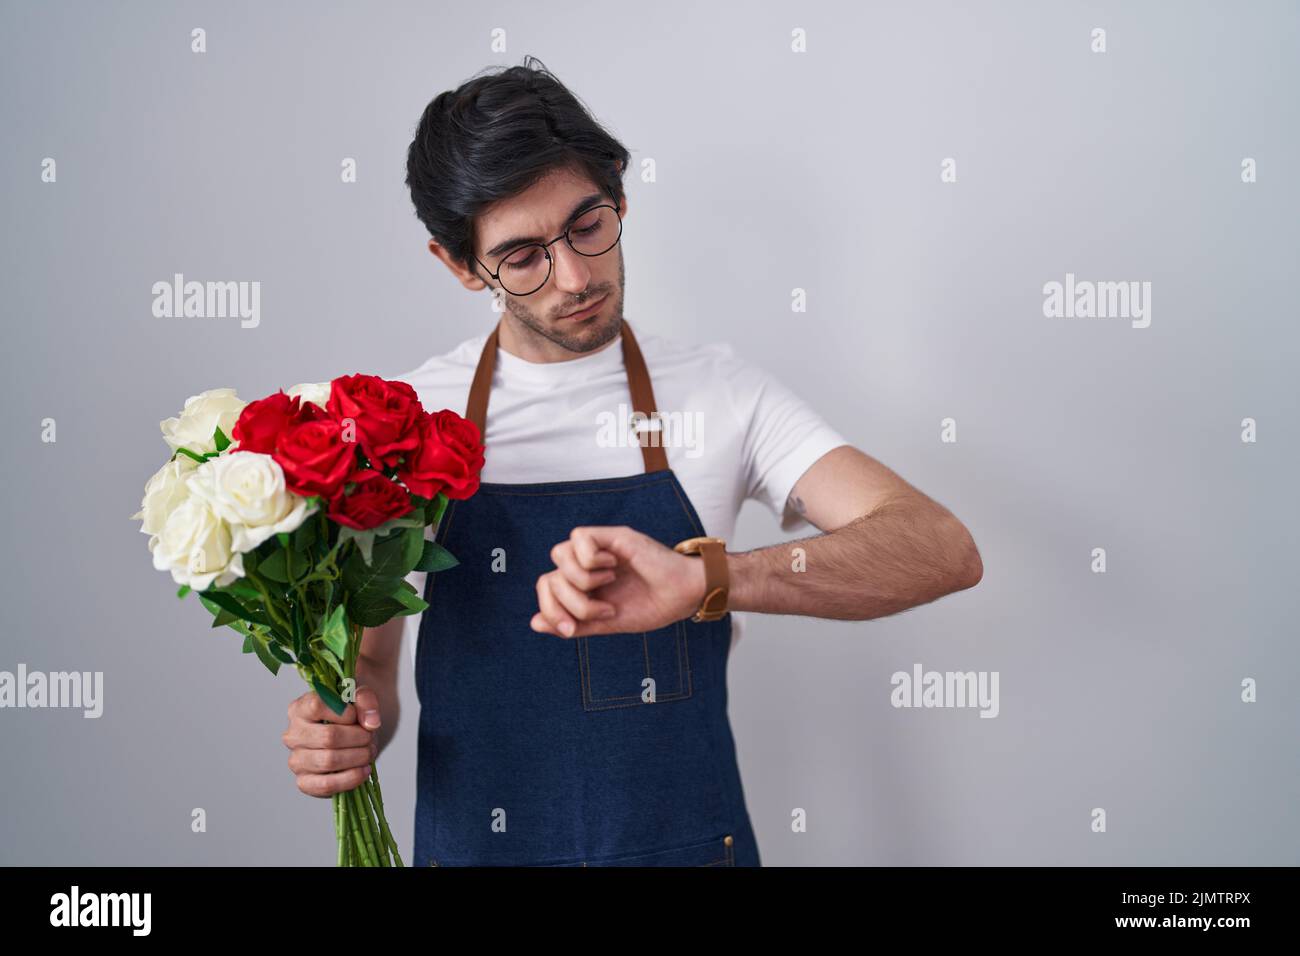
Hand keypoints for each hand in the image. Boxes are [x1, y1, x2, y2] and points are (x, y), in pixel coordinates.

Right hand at [282, 685, 380, 797]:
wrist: (352, 736)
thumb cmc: (350, 715)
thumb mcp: (360, 696)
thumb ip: (365, 700)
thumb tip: (371, 723)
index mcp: (300, 708)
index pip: (317, 707)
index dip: (344, 712)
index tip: (356, 716)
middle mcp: (293, 735)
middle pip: (328, 737)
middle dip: (358, 738)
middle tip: (370, 737)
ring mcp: (296, 760)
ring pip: (329, 761)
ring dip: (357, 757)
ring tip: (368, 752)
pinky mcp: (304, 782)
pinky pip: (326, 784)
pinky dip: (351, 778)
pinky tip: (364, 770)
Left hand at [530, 525, 706, 637]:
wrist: (685, 595)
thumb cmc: (652, 606)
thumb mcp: (607, 624)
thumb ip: (573, 623)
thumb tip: (534, 623)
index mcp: (582, 585)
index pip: (546, 588)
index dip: (550, 610)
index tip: (572, 630)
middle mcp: (585, 564)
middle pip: (548, 577)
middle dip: (570, 602)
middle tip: (604, 612)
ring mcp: (598, 548)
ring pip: (559, 555)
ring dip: (581, 581)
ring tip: (609, 588)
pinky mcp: (613, 536)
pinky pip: (580, 538)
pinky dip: (590, 559)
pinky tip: (613, 567)